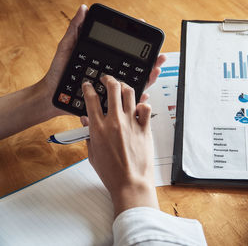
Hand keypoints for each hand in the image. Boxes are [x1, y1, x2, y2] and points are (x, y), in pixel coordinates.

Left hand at [39, 4, 165, 115]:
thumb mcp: (68, 47)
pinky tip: (144, 95)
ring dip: (149, 78)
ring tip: (155, 71)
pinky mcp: (109, 101)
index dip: (138, 43)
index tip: (145, 31)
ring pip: (136, 83)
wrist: (52, 95)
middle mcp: (112, 74)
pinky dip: (138, 99)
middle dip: (152, 61)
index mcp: (106, 61)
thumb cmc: (59, 73)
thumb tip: (84, 9)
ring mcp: (112, 87)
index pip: (126, 52)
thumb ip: (76, 29)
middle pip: (137, 68)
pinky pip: (126, 101)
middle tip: (159, 56)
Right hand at [81, 75, 157, 217]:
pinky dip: (143, 103)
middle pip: (113, 89)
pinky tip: (139, 106)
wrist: (130, 183)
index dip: (89, 88)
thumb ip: (89, 135)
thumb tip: (86, 121)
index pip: (91, 99)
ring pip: (130, 93)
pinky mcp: (145, 128)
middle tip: (107, 79)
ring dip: (125, 87)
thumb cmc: (111, 172)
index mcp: (98, 128)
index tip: (89, 85)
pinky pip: (146, 108)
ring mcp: (131, 123)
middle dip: (109, 79)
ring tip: (123, 87)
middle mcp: (115, 122)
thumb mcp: (92, 154)